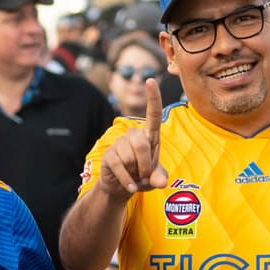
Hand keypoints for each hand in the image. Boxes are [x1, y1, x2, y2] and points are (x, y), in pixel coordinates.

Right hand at [97, 79, 167, 197]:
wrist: (122, 189)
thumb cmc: (142, 177)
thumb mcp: (155, 178)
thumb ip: (160, 178)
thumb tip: (161, 182)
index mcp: (149, 136)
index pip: (153, 114)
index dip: (153, 98)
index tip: (150, 80)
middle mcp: (134, 135)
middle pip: (142, 145)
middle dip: (146, 165)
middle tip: (144, 175)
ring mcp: (119, 144)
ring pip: (131, 158)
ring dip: (136, 174)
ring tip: (134, 176)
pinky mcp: (109, 155)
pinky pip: (121, 167)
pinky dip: (128, 181)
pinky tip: (130, 187)